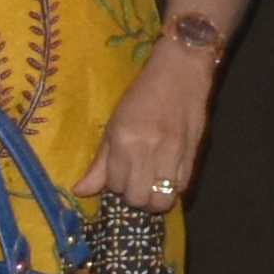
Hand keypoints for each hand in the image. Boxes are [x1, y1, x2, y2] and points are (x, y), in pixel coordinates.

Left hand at [89, 44, 213, 220]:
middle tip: (133, 180)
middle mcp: (149, 152)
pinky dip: (171, 190)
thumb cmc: (143, 94)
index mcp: (125, 142)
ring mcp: (173, 155)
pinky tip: (166, 177)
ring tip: (150, 184)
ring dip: (153, 198)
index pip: (115, 185)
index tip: (118, 171)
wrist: (182, 72)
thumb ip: (100, 163)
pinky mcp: (194, 156)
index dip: (114, 183)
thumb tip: (80, 191)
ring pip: (162, 201)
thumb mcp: (114, 125)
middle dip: (133, 195)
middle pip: (138, 199)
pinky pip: (181, 189)